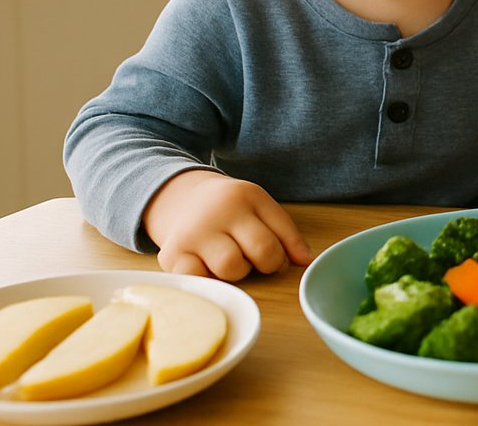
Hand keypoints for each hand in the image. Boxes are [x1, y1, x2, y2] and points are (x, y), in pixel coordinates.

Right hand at [142, 169, 312, 279]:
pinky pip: (196, 279)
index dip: (279, 257)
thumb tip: (306, 262)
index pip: (277, 238)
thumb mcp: (260, 208)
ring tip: (228, 261)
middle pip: (260, 252)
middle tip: (250, 258)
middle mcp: (219, 212)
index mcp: (247, 197)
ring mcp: (193, 233)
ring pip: (230, 268)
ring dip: (235, 273)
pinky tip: (205, 269)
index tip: (271, 256)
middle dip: (262, 264)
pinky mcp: (171, 254)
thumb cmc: (230, 208)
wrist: (180, 197)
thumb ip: (286, 233)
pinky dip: (205, 280)